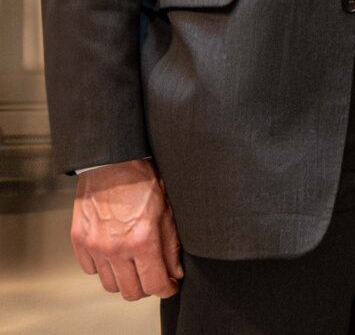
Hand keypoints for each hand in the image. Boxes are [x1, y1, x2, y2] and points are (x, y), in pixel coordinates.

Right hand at [72, 159, 180, 299]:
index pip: (155, 284)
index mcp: (143, 239)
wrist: (113, 164)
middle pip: (131, 291)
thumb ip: (171, 247)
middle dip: (146, 288)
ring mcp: (95, 246)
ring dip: (124, 280)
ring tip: (134, 266)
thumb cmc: (144, 182)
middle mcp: (116, 247)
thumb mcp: (168, 212)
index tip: (170, 286)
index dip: (166, 289)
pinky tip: (115, 255)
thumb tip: (174, 273)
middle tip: (153, 276)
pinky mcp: (79, 241)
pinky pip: (91, 270)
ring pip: (110, 285)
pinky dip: (103, 268)